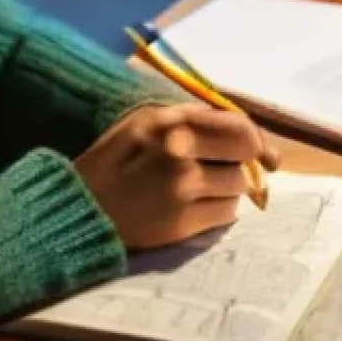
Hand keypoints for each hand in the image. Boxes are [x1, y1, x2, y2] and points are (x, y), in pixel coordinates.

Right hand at [73, 102, 280, 250]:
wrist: (82, 207)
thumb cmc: (115, 160)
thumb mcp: (144, 121)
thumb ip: (192, 118)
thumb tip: (248, 132)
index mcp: (168, 121)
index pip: (236, 124)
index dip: (254, 136)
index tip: (259, 148)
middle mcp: (180, 151)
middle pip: (245, 153)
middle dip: (241, 160)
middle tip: (226, 166)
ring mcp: (183, 189)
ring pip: (237, 185)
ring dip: (226, 185)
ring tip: (200, 187)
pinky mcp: (184, 222)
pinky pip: (227, 213)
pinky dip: (218, 208)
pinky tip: (194, 205)